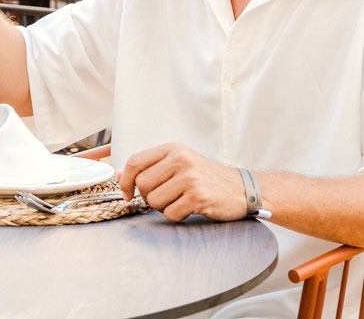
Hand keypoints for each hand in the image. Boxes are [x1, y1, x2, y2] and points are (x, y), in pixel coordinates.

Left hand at [118, 143, 248, 221]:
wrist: (245, 189)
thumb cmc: (208, 178)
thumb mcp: (180, 163)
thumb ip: (151, 167)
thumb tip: (119, 175)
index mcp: (173, 149)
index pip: (135, 162)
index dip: (125, 180)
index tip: (126, 193)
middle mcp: (180, 160)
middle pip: (142, 184)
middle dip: (149, 196)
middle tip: (167, 197)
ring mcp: (190, 178)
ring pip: (154, 201)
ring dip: (164, 207)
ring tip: (181, 201)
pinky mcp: (198, 197)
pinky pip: (170, 214)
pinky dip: (177, 216)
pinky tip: (191, 208)